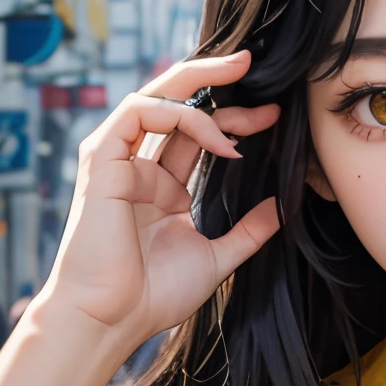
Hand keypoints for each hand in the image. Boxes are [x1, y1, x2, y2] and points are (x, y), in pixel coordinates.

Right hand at [0, 53, 279, 385]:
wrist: (112, 319)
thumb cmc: (152, 296)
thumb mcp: (217, 257)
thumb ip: (248, 231)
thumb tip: (283, 206)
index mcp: (163, 189)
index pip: (199, 137)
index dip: (235, 121)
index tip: (274, 118)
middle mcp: (141, 169)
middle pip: (179, 108)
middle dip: (215, 82)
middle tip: (255, 67)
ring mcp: (119, 161)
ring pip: (156, 99)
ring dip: (203, 93)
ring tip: (248, 107)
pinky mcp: (101, 159)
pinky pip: (138, 113)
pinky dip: (182, 117)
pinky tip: (218, 140)